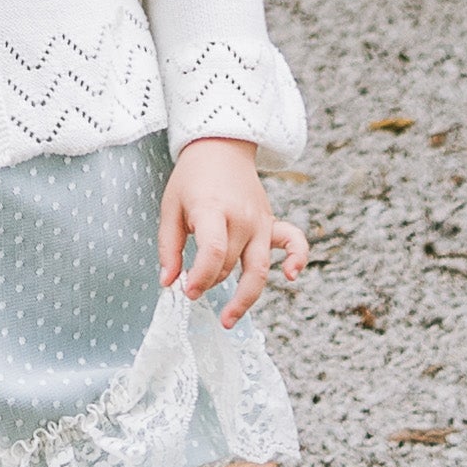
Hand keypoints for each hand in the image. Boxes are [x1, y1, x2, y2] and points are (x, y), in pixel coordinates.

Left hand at [158, 135, 300, 326]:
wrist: (220, 147)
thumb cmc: (191, 179)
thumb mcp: (170, 207)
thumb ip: (169, 247)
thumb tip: (169, 283)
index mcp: (212, 209)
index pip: (213, 252)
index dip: (199, 278)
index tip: (185, 290)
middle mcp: (242, 218)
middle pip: (230, 265)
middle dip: (209, 283)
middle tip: (192, 290)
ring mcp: (260, 221)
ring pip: (258, 269)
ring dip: (245, 299)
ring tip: (228, 319)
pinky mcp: (272, 223)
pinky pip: (294, 242)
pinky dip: (298, 259)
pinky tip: (291, 276)